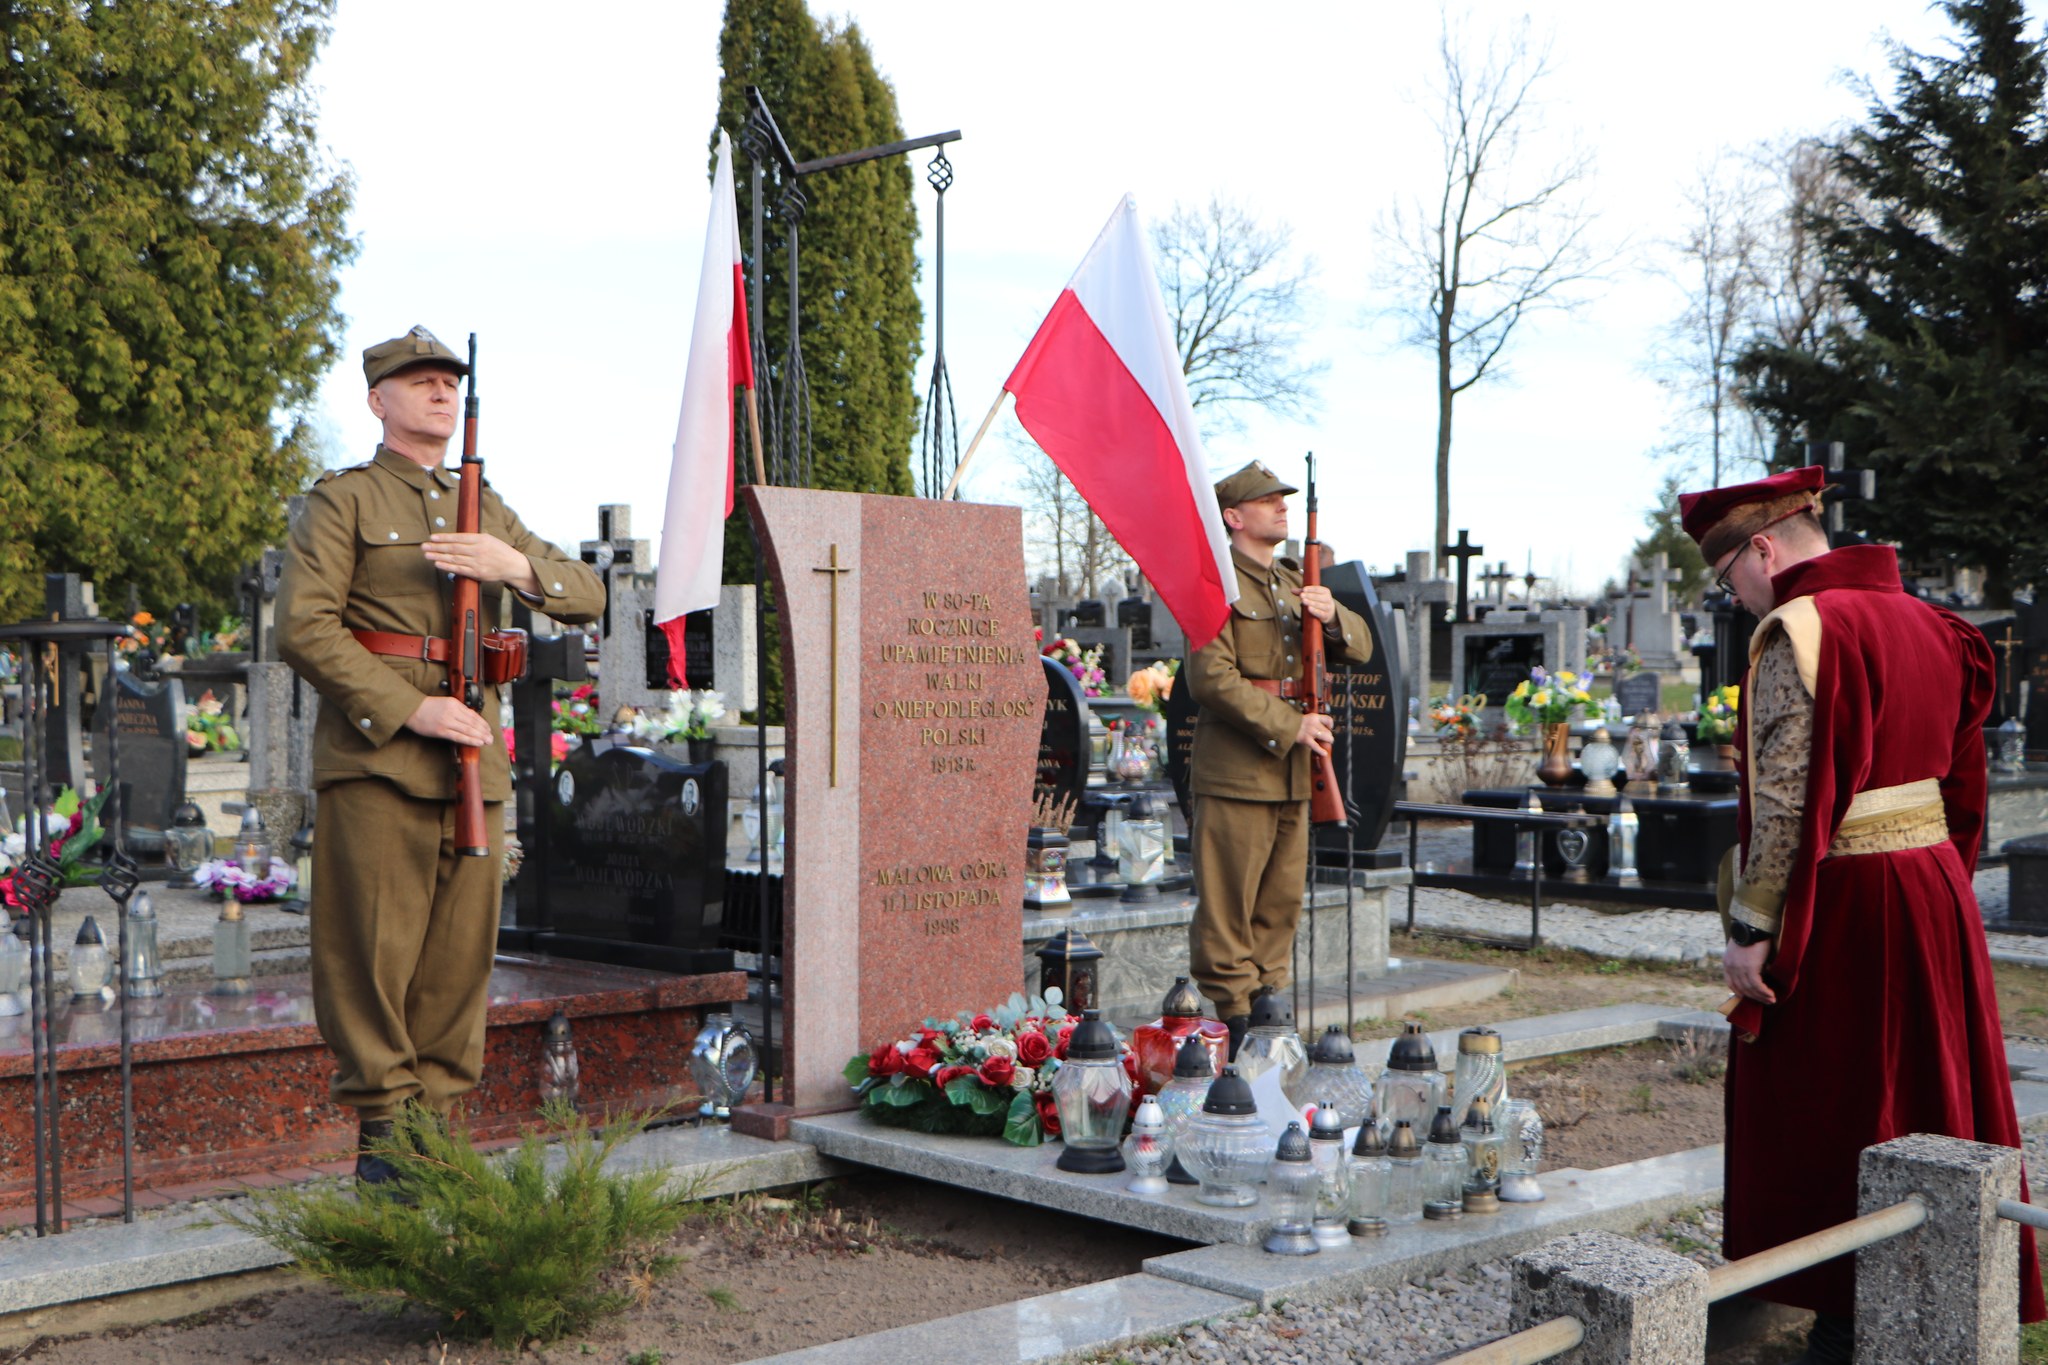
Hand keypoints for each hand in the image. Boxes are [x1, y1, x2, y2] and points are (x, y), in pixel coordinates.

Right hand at [405, 696, 491, 746]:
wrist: (411, 710)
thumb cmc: (427, 707)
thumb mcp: (445, 703)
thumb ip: (458, 710)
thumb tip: (471, 719)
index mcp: (454, 703)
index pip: (473, 714)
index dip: (482, 723)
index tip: (488, 729)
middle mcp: (452, 711)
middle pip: (472, 722)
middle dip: (484, 731)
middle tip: (491, 737)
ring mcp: (447, 721)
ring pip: (468, 729)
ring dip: (480, 736)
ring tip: (487, 741)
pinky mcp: (441, 730)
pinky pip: (459, 736)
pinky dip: (469, 740)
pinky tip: (478, 742)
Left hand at [422, 533, 539, 592]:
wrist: (513, 565)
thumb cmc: (499, 550)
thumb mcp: (488, 539)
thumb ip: (473, 538)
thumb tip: (454, 538)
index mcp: (481, 539)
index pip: (458, 538)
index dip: (444, 538)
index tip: (432, 537)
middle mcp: (478, 550)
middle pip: (453, 549)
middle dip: (437, 547)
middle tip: (424, 546)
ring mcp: (478, 563)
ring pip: (454, 559)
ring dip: (439, 557)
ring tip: (427, 555)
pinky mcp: (477, 573)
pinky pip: (459, 569)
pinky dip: (447, 567)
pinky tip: (438, 564)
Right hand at [1295, 711, 1333, 756]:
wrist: (1284, 725)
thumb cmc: (1294, 723)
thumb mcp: (1305, 718)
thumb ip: (1313, 722)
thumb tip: (1322, 729)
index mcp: (1314, 717)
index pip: (1328, 719)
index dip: (1331, 725)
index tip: (1330, 728)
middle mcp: (1314, 724)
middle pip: (1328, 731)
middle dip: (1329, 736)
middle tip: (1328, 739)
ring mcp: (1310, 731)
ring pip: (1325, 737)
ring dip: (1328, 741)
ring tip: (1327, 743)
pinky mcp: (1306, 739)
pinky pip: (1316, 746)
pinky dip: (1321, 751)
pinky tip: (1324, 753)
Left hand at [1298, 584, 1336, 623]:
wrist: (1330, 611)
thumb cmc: (1319, 600)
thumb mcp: (1313, 595)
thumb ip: (1302, 592)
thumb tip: (1292, 590)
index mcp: (1325, 591)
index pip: (1318, 589)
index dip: (1311, 589)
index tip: (1304, 589)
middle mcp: (1328, 599)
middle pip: (1318, 597)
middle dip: (1309, 596)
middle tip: (1301, 596)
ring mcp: (1327, 607)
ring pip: (1319, 605)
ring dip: (1311, 603)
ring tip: (1303, 601)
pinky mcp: (1326, 615)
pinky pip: (1320, 613)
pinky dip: (1315, 611)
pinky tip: (1309, 609)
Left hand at [1723, 938, 1776, 1004]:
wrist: (1752, 926)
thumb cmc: (1751, 936)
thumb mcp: (1742, 951)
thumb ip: (1744, 963)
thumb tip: (1757, 973)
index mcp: (1727, 963)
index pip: (1731, 983)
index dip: (1740, 992)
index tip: (1749, 997)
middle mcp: (1731, 967)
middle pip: (1742, 988)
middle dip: (1754, 997)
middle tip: (1766, 1002)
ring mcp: (1739, 968)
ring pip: (1750, 989)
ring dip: (1762, 997)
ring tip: (1771, 1000)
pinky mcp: (1749, 968)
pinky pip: (1757, 985)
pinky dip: (1764, 992)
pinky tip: (1771, 995)